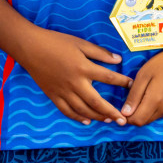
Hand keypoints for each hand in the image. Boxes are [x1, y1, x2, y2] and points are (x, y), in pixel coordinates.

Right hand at [13, 28, 132, 124]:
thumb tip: (117, 60)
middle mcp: (75, 83)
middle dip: (111, 112)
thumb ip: (99, 53)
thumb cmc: (56, 42)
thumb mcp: (80, 43)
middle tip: (123, 120)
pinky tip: (86, 121)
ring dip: (97, 117)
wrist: (30, 47)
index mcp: (83, 68)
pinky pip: (67, 110)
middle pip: (97, 101)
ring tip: (108, 121)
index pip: (108, 77)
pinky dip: (77, 117)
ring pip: (83, 109)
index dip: (121, 82)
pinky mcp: (53, 95)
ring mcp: (63, 91)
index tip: (131, 85)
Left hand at [120, 47, 162, 126]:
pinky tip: (162, 93)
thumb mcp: (143, 76)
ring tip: (150, 92)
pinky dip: (159, 108)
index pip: (137, 120)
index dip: (128, 117)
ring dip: (149, 111)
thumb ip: (134, 96)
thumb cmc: (162, 64)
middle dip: (137, 114)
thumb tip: (124, 113)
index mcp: (155, 100)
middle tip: (137, 97)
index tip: (124, 108)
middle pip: (146, 121)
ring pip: (155, 117)